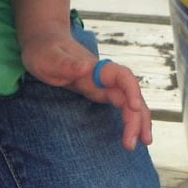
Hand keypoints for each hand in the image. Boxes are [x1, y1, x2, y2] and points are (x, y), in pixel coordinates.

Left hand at [19, 30, 151, 149]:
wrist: (44, 43)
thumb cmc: (45, 50)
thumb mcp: (48, 58)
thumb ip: (65, 64)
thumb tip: (85, 68)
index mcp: (96, 67)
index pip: (123, 77)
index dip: (132, 91)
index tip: (135, 108)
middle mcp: (105, 77)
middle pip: (130, 95)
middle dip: (136, 118)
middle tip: (130, 144)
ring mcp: (104, 85)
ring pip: (129, 102)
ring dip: (138, 121)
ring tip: (143, 143)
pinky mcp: (99, 92)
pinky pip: (121, 106)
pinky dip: (130, 119)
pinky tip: (134, 133)